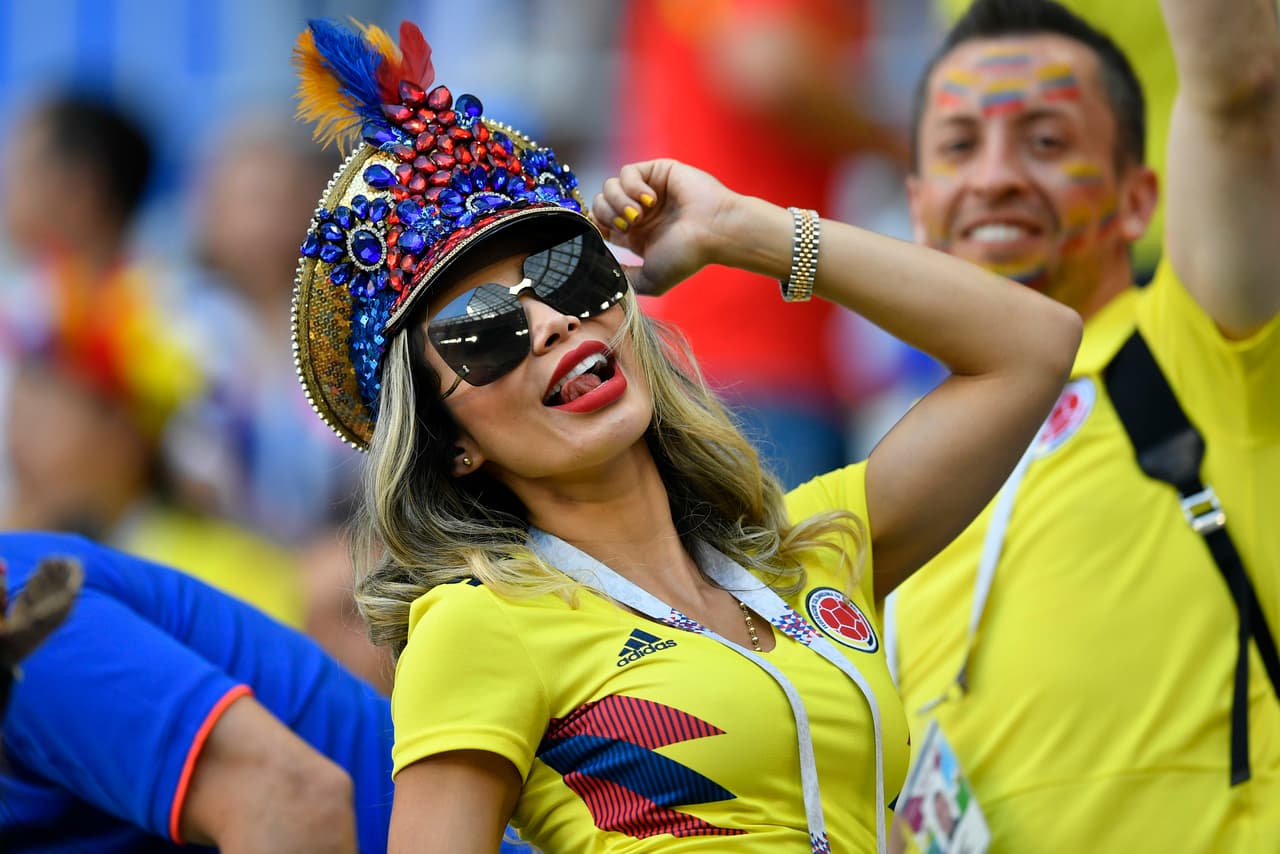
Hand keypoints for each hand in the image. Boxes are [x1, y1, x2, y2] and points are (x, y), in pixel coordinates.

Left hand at [589, 159, 737, 295]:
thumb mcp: (651, 281)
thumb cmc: (688, 256)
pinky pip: (627, 171)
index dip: (595, 226)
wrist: (713, 232)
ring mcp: (647, 190)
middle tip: (629, 226)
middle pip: (600, 203)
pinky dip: (633, 186)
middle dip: (607, 215)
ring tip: (640, 215)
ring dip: (619, 202)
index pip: (599, 223)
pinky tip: (651, 199)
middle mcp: (640, 212)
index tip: (604, 234)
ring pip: (609, 186)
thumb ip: (626, 279)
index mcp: (636, 235)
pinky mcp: (656, 171)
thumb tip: (605, 274)